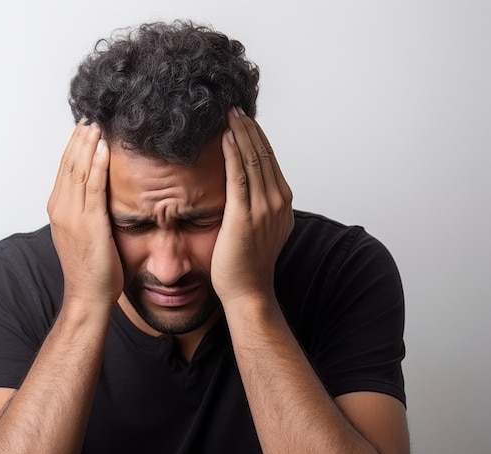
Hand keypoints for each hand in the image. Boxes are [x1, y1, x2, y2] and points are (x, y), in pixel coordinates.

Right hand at [47, 122, 123, 305]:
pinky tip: (103, 148)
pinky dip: (97, 165)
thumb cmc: (90, 268)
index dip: (74, 146)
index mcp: (59, 209)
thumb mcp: (85, 232)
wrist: (87, 295)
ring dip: (87, 144)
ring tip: (97, 123)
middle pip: (69, 164)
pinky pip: (93, 187)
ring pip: (78, 171)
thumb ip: (88, 209)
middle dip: (79, 138)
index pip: (66, 169)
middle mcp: (61, 208)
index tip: (85, 127)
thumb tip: (101, 192)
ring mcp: (72, 215)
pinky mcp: (88, 223)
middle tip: (91, 116)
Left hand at [211, 107, 293, 306]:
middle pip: (265, 154)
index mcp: (283, 202)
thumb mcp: (260, 227)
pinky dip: (233, 152)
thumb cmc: (248, 262)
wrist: (248, 290)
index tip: (243, 119)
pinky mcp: (245, 215)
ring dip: (241, 133)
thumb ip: (257, 204)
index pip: (271, 160)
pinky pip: (239, 175)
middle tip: (234, 108)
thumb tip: (244, 187)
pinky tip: (224, 136)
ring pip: (254, 159)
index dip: (257, 137)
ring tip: (229, 114)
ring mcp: (264, 208)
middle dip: (249, 128)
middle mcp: (278, 201)